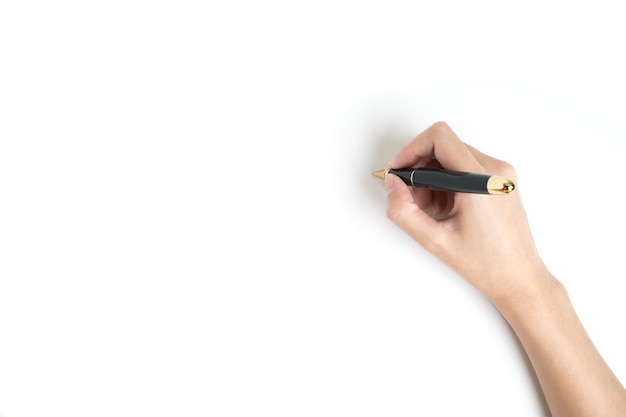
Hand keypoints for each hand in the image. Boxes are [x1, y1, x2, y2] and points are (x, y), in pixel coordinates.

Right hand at [384, 122, 551, 303]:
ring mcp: (501, 174)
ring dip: (433, 177)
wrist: (519, 279)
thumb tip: (392, 185)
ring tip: (432, 209)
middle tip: (413, 199)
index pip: (439, 138)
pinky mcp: (501, 180)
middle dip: (420, 169)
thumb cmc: (487, 265)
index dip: (411, 150)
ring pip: (453, 156)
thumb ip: (404, 211)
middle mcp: (495, 170)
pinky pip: (465, 166)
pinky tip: (446, 208)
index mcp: (481, 181)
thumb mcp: (434, 241)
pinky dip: (448, 182)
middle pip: (444, 146)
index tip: (399, 171)